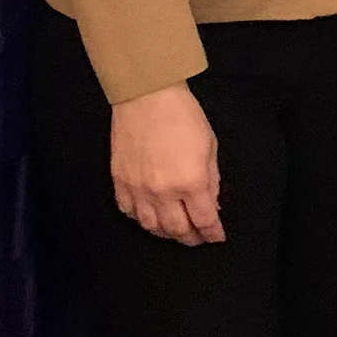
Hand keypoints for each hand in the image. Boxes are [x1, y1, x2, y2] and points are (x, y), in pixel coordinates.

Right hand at [110, 84, 222, 244]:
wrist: (147, 98)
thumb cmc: (183, 117)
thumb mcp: (210, 147)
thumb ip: (212, 181)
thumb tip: (212, 204)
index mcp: (190, 182)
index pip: (204, 220)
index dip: (213, 233)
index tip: (217, 236)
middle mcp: (163, 192)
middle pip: (177, 229)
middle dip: (191, 238)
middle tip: (198, 238)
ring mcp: (138, 189)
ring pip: (151, 226)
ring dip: (166, 233)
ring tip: (176, 231)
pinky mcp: (119, 182)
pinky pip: (128, 212)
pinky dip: (141, 219)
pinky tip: (150, 218)